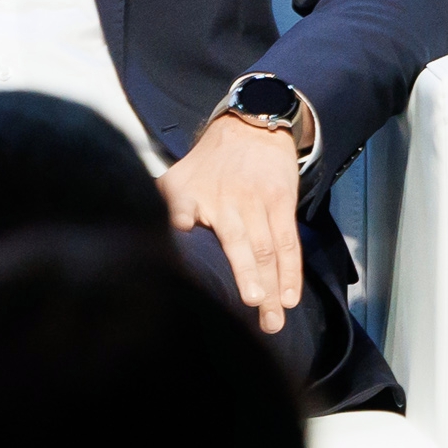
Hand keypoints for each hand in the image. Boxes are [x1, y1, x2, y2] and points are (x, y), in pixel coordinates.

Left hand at [164, 114, 306, 335]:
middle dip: (250, 286)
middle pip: (241, 251)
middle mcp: (229, 203)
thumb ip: (167, 209)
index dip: (194, 248)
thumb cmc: (208, 162)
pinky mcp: (281, 204)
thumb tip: (156, 238)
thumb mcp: (177, 178)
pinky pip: (289, 242)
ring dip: (273, 288)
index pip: (190, 225)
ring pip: (267, 252)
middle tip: (254, 318)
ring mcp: (258, 204)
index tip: (196, 279)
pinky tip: (291, 296)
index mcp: (197, 199)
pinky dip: (291, 271)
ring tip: (273, 320)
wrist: (250, 127)